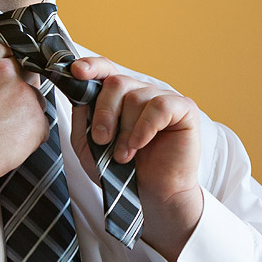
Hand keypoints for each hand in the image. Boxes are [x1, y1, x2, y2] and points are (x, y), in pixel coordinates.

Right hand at [0, 40, 48, 193]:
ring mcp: (23, 94)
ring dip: (26, 112)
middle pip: (24, 72)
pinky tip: (11, 142)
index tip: (7, 75)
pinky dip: (31, 135)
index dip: (6, 65)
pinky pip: (41, 125)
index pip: (3, 50)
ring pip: (36, 99)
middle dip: (19, 87)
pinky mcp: (36, 119)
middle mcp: (4, 73)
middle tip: (5, 107)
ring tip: (3, 130)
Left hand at [68, 57, 203, 261]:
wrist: (152, 195)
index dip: (91, 66)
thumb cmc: (122, 172)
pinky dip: (145, 127)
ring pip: (136, 97)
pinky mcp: (184, 109)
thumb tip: (79, 94)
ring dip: (126, 131)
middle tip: (102, 140)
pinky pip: (160, 106)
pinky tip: (141, 145)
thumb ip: (82, 119)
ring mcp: (164, 98)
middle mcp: (141, 92)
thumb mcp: (89, 146)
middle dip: (104, 112)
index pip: (105, 69)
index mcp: (119, 97)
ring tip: (125, 155)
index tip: (77, 72)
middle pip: (116, 82)